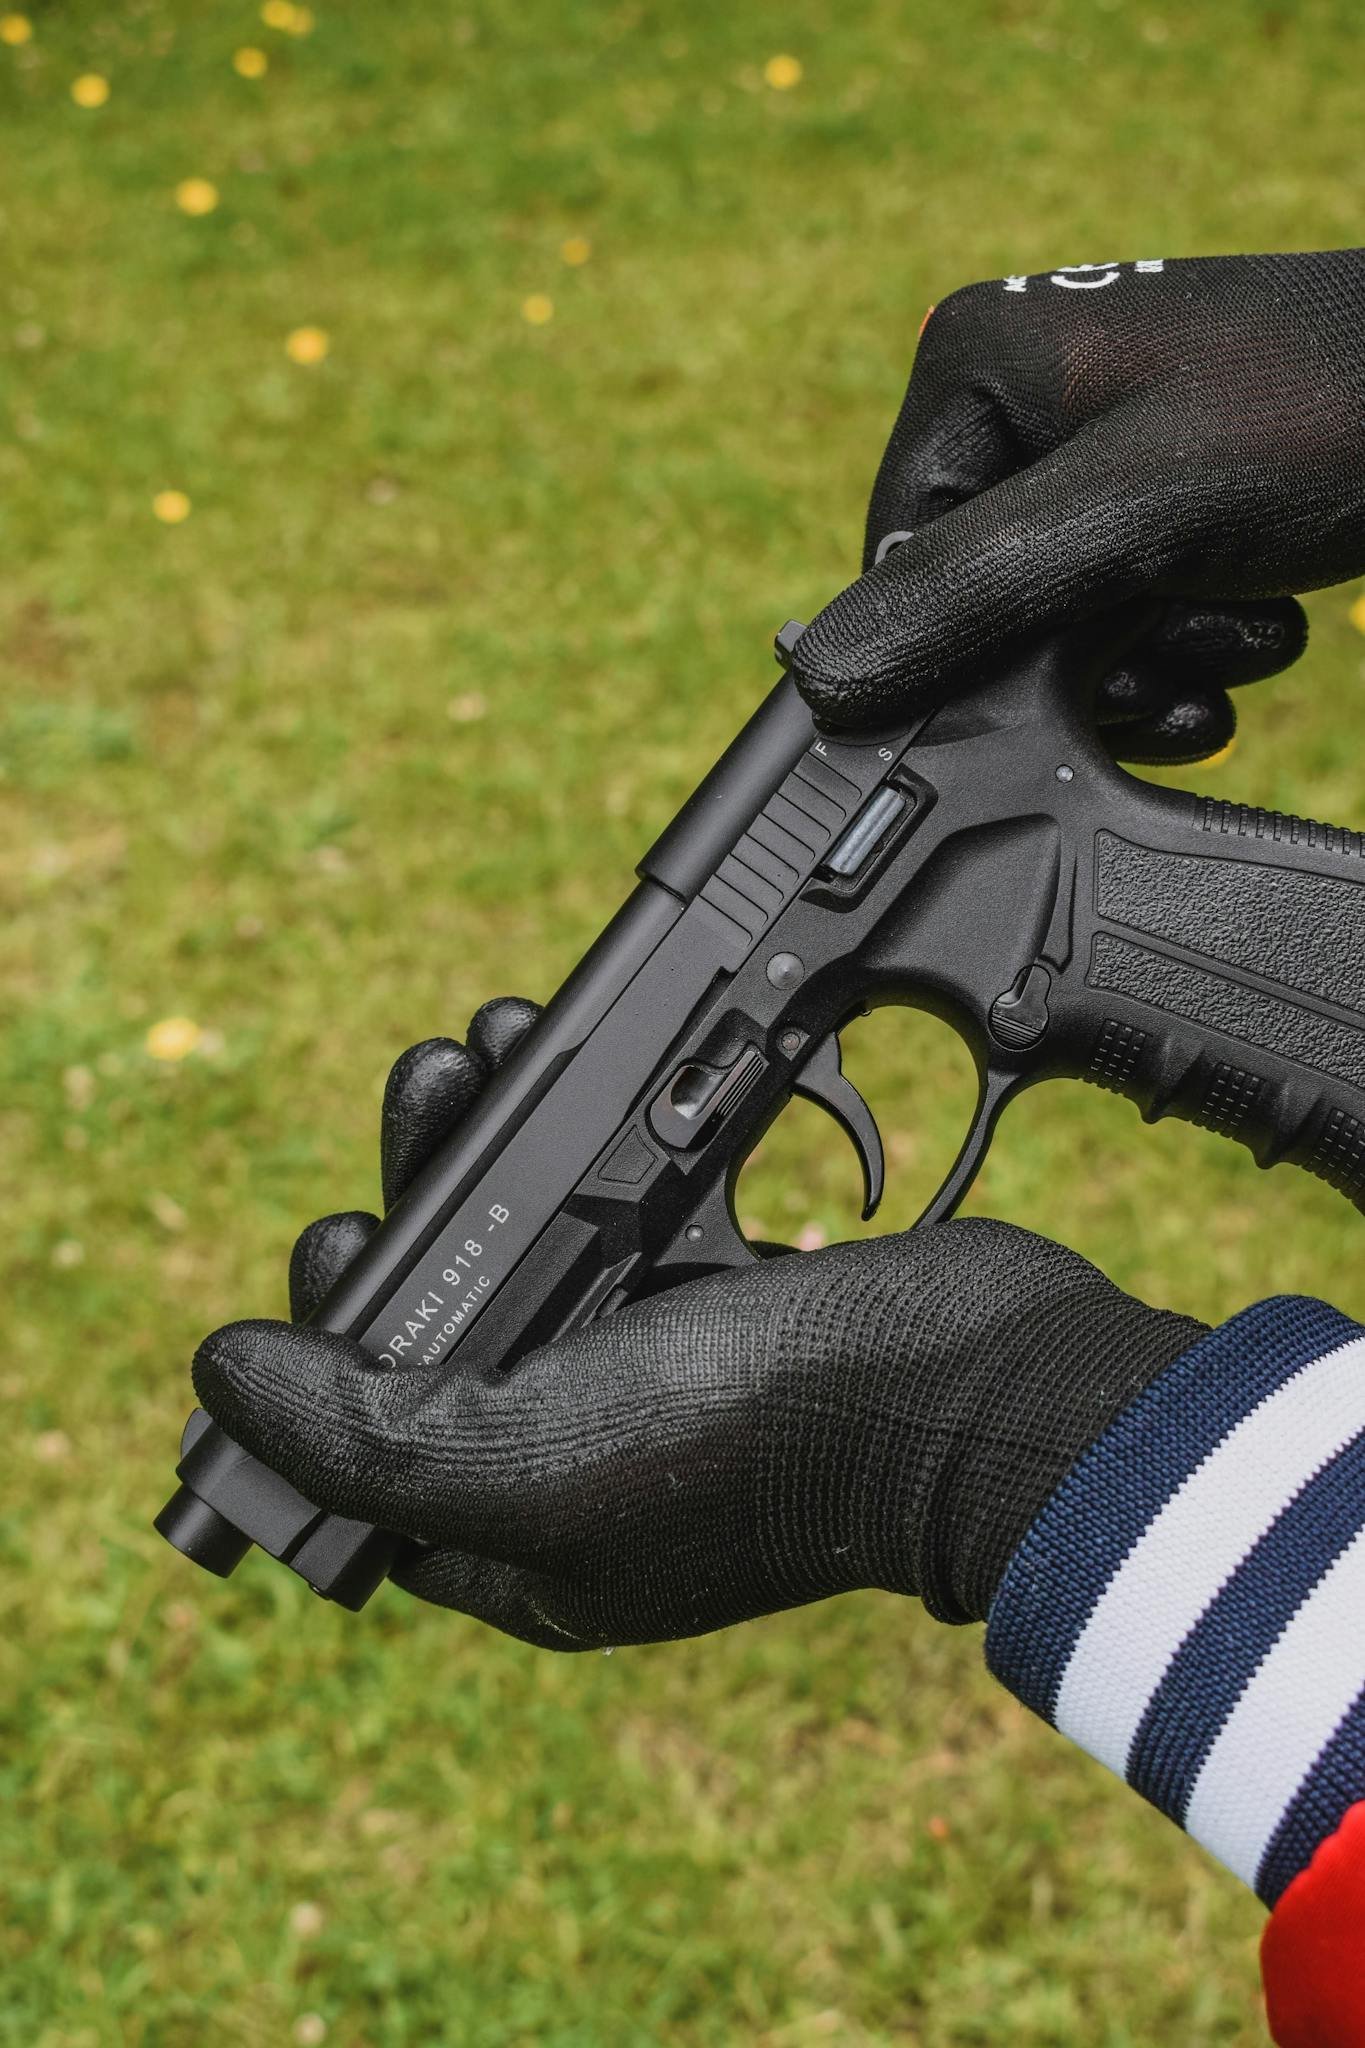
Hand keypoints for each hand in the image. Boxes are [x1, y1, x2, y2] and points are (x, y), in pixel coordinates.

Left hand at [192, 1001, 1202, 1647]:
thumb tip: (221, 1372)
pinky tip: (574, 1065)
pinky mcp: (727, 1296)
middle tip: (426, 1084)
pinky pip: (632, 1205)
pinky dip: (599, 1137)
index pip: (372, 1451)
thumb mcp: (533, 1458)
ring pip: (540, 1245)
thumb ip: (364, 1431)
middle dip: (423, 1193)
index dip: (330, 1341)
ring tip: (484, 1042)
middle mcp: (585, 1465)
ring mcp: (661, 1376)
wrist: (990, 1383)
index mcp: (525, 1542)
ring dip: (501, 1139)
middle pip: (455, 1320)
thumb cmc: (769, 1442)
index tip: (336, 1233)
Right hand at [795, 248, 1364, 757]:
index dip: (970, 646)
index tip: (1068, 667)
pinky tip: (1249, 623)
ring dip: (1149, 660)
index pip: (895, 562)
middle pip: (979, 602)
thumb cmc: (1325, 413)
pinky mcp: (1153, 495)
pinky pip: (1117, 610)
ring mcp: (1090, 449)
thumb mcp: (1127, 516)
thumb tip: (825, 677)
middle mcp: (1018, 402)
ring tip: (1238, 620)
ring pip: (1054, 623)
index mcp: (974, 368)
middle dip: (1082, 657)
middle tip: (1182, 636)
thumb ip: (971, 594)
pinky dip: (1182, 645)